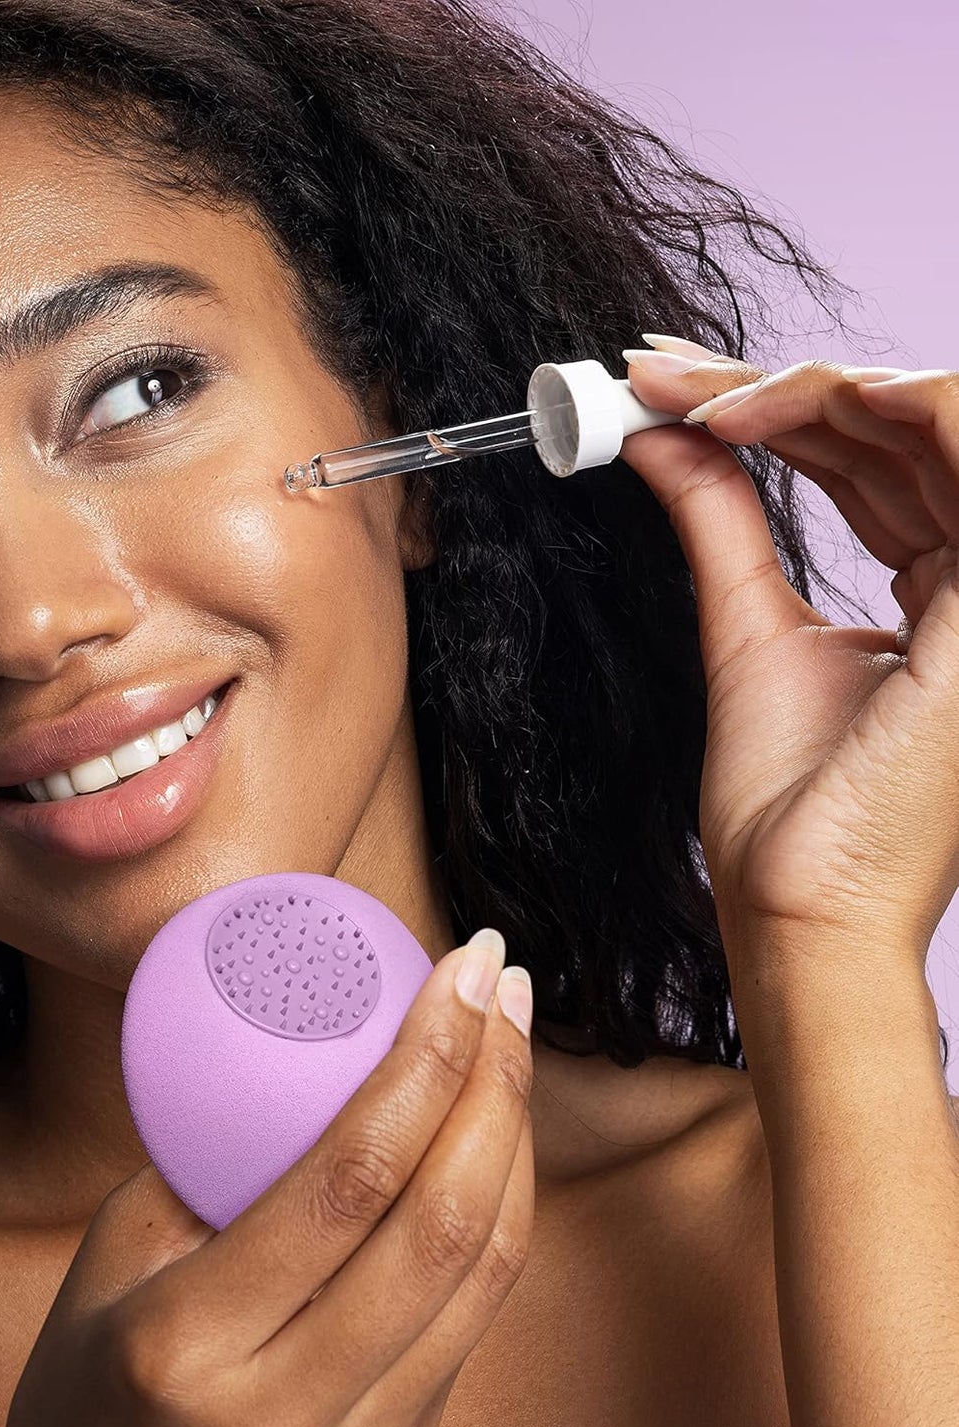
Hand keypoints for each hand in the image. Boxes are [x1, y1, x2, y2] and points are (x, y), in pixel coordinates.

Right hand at [4, 938, 534, 1426]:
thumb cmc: (90, 1392)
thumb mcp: (108, 1265)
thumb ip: (208, 1166)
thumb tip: (316, 1057)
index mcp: (190, 1346)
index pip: (350, 1173)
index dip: (427, 1055)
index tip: (463, 967)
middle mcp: (287, 1414)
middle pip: (443, 1222)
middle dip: (494, 1079)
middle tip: (501, 980)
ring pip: (484, 1274)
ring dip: (514, 1140)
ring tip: (510, 1041)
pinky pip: (475, 1317)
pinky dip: (497, 1213)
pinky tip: (491, 1142)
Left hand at [615, 337, 958, 1000]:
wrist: (799, 896)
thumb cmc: (784, 798)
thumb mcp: (743, 626)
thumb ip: (719, 521)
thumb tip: (662, 436)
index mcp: (937, 587)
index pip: (862, 460)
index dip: (769, 406)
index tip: (660, 385)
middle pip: (886, 430)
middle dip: (763, 384)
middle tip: (652, 373)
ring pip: (927, 424)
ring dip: (804, 386)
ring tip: (695, 390)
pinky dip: (898, 406)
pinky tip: (798, 394)